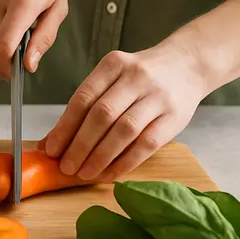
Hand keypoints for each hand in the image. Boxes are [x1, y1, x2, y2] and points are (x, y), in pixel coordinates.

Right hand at [0, 0, 67, 79]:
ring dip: (0, 38)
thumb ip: (44, 37)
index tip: (11, 76)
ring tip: (20, 25)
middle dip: (1, 58)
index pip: (2, 44)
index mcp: (24, 0)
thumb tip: (30, 64)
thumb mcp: (59, 4)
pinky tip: (10, 6)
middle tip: (16, 62)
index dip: (3, 66)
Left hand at [42, 40, 209, 183]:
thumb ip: (88, 104)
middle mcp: (136, 77)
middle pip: (102, 115)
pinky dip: (125, 162)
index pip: (83, 98)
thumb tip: (54, 140)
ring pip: (124, 131)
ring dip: (100, 156)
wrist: (188, 64)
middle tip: (66, 166)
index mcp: (114, 64)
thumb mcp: (113, 77)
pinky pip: (146, 144)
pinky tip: (109, 173)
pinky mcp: (175, 117)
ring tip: (84, 173)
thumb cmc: (141, 76)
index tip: (51, 149)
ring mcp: (157, 96)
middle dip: (80, 145)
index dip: (65, 126)